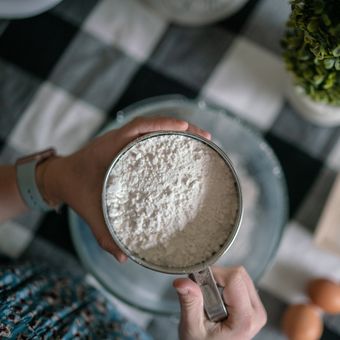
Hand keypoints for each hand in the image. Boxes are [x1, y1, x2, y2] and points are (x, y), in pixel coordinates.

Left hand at [38, 116, 210, 261]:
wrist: (61, 177)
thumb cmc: (75, 192)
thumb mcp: (89, 213)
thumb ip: (103, 236)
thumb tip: (123, 258)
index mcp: (109, 149)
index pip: (138, 127)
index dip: (162, 125)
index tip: (185, 128)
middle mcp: (118, 139)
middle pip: (152, 124)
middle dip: (180, 127)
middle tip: (205, 137)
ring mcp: (123, 140)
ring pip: (152, 127)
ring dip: (176, 130)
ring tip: (200, 140)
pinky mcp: (126, 144)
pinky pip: (148, 135)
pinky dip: (166, 136)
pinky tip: (181, 147)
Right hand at [173, 266, 266, 339]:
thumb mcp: (192, 328)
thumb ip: (190, 303)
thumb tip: (183, 282)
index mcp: (244, 319)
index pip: (234, 278)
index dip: (214, 275)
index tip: (199, 283)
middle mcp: (256, 313)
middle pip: (238, 274)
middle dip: (217, 278)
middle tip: (202, 293)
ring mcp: (256, 309)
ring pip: (239, 276)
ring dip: (220, 281)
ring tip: (208, 300)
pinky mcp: (253, 305)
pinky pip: (240, 282)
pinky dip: (224, 285)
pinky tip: (215, 300)